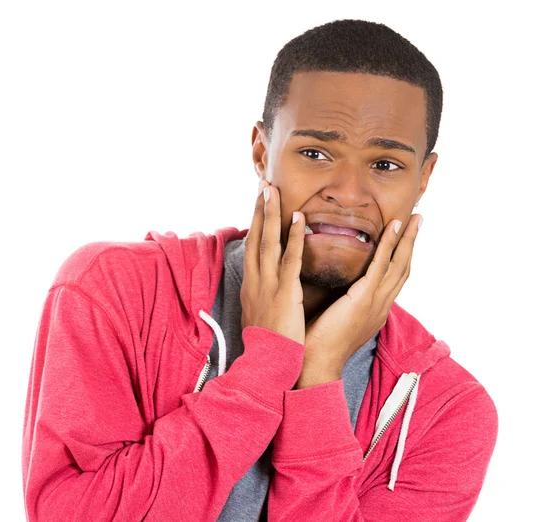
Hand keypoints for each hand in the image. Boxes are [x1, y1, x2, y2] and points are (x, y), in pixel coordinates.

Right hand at [240, 180, 306, 344]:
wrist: (266, 364)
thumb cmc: (266, 344)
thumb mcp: (257, 316)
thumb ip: (260, 296)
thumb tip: (262, 287)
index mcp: (251, 285)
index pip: (252, 247)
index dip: (255, 223)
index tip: (258, 203)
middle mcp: (256, 280)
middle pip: (255, 237)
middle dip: (259, 210)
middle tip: (264, 184)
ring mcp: (268, 285)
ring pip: (268, 242)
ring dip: (270, 214)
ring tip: (273, 190)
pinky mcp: (285, 292)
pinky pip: (290, 259)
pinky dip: (294, 237)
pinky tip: (299, 218)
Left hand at [296, 214, 422, 388]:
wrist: (314, 364)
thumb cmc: (317, 342)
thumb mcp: (334, 317)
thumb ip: (340, 300)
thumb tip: (334, 285)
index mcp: (374, 310)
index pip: (392, 278)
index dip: (401, 256)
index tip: (404, 237)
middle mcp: (381, 306)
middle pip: (403, 269)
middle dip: (412, 243)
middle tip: (419, 220)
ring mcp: (376, 303)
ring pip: (399, 265)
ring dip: (408, 239)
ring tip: (414, 218)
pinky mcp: (364, 299)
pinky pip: (381, 267)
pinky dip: (390, 246)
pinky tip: (394, 228)